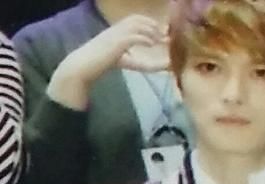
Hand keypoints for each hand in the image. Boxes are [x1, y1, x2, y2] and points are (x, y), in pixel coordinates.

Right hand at [48, 16, 168, 109]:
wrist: (83, 66)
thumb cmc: (99, 64)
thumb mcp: (123, 60)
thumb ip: (136, 60)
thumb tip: (150, 67)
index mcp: (117, 30)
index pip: (135, 20)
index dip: (149, 24)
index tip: (160, 32)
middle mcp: (116, 28)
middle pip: (137, 19)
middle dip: (152, 25)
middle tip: (164, 34)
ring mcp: (115, 33)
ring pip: (136, 25)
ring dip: (151, 31)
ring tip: (160, 39)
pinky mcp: (115, 42)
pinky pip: (133, 36)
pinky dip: (144, 38)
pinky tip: (152, 44)